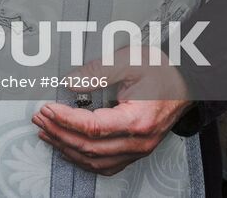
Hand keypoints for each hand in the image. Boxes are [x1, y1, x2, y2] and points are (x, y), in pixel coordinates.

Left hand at [33, 50, 191, 175]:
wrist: (186, 82)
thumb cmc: (162, 71)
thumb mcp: (129, 62)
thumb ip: (98, 72)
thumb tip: (71, 83)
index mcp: (137, 121)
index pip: (92, 128)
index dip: (65, 120)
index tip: (48, 109)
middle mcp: (138, 142)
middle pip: (90, 147)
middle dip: (59, 133)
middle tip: (40, 119)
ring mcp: (138, 150)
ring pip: (95, 161)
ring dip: (67, 148)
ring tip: (47, 133)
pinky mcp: (136, 151)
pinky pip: (106, 165)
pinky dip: (83, 159)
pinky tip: (68, 149)